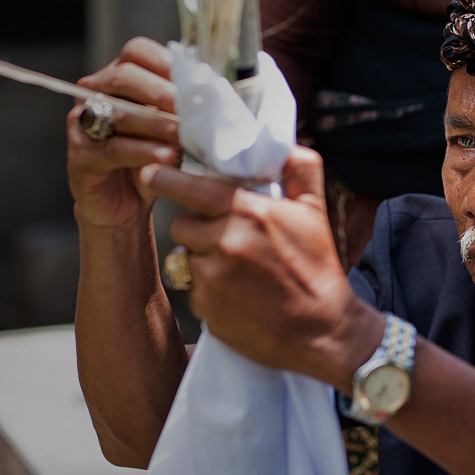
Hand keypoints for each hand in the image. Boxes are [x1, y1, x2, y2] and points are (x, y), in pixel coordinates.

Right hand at [67, 37, 181, 228]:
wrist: (124, 206)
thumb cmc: (152, 161)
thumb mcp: (172, 129)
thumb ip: (184, 109)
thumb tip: (217, 96)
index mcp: (118, 78)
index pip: (137, 52)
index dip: (166, 61)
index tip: (197, 78)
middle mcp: (95, 94)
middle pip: (124, 76)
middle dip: (162, 91)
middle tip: (192, 107)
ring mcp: (84, 124)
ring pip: (121, 114)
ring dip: (159, 124)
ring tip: (186, 135)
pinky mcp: (82, 156)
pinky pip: (115, 148)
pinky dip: (145, 151)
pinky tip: (169, 156)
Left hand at [140, 146, 381, 386]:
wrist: (323, 329)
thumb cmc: (319, 268)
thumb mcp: (316, 211)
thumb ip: (302, 170)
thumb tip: (286, 145)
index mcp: (249, 213)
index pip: (191, 188)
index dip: (167, 179)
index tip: (151, 173)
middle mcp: (226, 243)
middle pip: (181, 224)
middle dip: (196, 228)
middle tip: (223, 237)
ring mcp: (213, 279)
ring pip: (186, 258)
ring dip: (202, 260)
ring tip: (236, 270)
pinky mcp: (206, 310)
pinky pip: (193, 291)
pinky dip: (209, 291)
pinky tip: (237, 295)